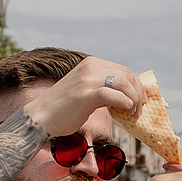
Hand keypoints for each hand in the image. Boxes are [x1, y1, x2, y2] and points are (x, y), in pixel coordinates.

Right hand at [25, 54, 142, 138]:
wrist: (40, 117)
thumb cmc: (63, 108)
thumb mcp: (85, 89)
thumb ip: (102, 87)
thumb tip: (125, 96)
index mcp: (91, 63)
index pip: (123, 69)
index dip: (136, 85)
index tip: (141, 99)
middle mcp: (90, 67)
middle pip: (126, 75)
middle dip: (138, 92)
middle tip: (140, 109)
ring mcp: (86, 79)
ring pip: (123, 83)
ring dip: (133, 99)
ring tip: (133, 112)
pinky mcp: (84, 94)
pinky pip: (112, 95)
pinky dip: (125, 102)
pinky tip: (126, 111)